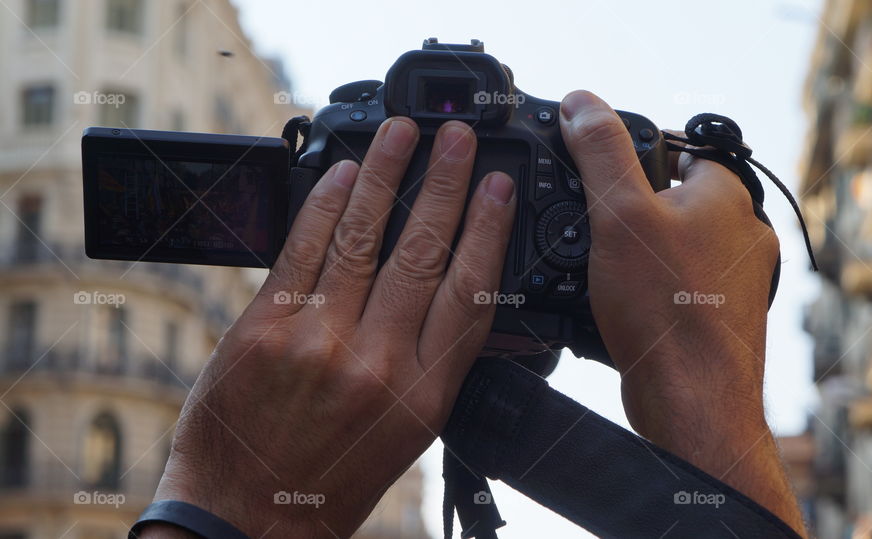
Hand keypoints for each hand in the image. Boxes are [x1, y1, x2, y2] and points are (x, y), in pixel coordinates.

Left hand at [142, 118, 515, 536]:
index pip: (469, 291)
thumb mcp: (407, 433)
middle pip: (422, 251)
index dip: (487, 228)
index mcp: (423, 393)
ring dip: (385, 175)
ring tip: (403, 135)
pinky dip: (324, 205)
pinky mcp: (264, 328)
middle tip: (457, 137)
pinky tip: (341, 173)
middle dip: (444, 183)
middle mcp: (376, 361)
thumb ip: (432, 362)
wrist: (249, 516)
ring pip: (362, 237)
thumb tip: (455, 295)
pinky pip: (302, 250)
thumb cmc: (333, 479)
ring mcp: (316, 341)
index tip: (497, 186)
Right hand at [558, 90, 805, 534]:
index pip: (676, 151)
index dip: (630, 162)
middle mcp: (743, 236)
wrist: (691, 403)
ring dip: (635, 261)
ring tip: (606, 281)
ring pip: (670, 252)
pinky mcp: (719, 321)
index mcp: (727, 197)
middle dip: (628, 218)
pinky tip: (622, 314)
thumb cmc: (664, 311)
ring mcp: (734, 283)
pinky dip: (646, 297)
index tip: (599, 184)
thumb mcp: (619, 214)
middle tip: (595, 239)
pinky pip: (673, 292)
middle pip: (669, 204)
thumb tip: (582, 103)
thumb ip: (600, 151)